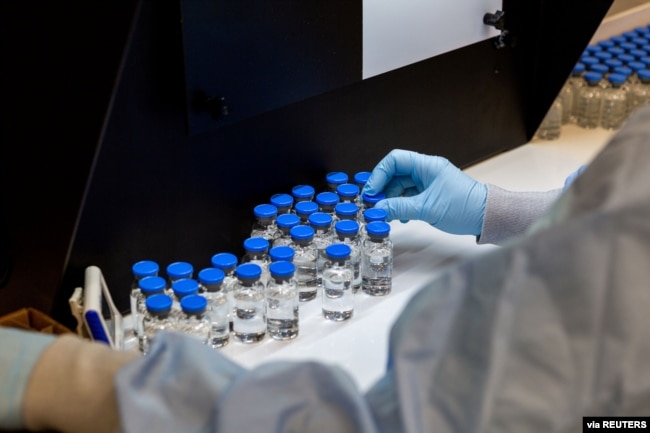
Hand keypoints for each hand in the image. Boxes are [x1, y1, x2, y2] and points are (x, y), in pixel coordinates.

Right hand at [362, 149, 486, 235]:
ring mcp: (428, 183)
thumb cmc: (464, 207)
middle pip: (395, 174)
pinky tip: (399, 217)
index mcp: (427, 166)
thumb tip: (377, 209)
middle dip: (383, 189)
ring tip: (385, 214)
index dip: (379, 174)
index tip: (371, 191)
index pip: (395, 160)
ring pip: (400, 187)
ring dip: (391, 200)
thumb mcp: (427, 208)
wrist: (486, 218)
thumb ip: (399, 207)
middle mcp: (426, 171)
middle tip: (373, 204)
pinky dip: (401, 206)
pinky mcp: (430, 195)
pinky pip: (408, 197)